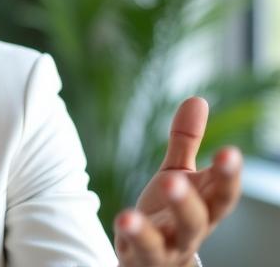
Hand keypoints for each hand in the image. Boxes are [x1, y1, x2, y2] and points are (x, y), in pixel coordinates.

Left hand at [114, 97, 242, 265]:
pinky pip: (137, 251)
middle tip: (172, 180)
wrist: (156, 257)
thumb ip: (186, 141)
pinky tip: (120, 221)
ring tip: (127, 216)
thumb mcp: (178, 174)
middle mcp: (190, 231)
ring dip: (146, 230)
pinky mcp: (140, 258)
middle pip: (196, 220)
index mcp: (205, 206)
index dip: (228, 175)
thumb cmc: (170, 212)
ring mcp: (165, 248)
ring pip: (162, 243)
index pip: (223, 193)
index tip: (229, 152)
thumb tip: (197, 99)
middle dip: (187, 202)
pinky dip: (130, 238)